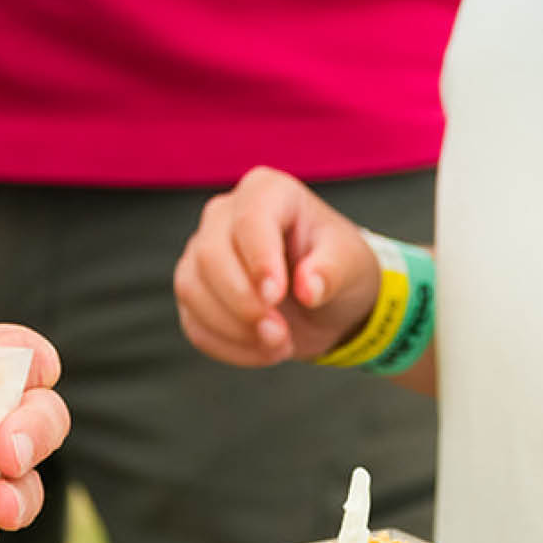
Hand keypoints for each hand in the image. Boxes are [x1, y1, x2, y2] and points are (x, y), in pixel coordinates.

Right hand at [173, 165, 378, 364]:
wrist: (326, 298)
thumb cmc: (337, 266)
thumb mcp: (350, 264)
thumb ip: (331, 271)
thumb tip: (307, 288)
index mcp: (267, 191)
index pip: (249, 220)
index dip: (259, 261)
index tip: (276, 297)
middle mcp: (226, 213)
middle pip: (209, 254)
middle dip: (243, 303)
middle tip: (281, 334)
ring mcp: (203, 249)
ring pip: (191, 287)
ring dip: (234, 328)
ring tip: (279, 344)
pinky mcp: (195, 288)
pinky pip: (193, 321)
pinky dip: (227, 346)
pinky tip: (262, 351)